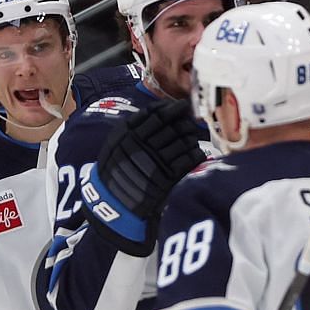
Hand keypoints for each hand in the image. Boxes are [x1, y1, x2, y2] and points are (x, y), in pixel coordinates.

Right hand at [82, 99, 204, 255]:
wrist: (113, 203)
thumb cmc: (115, 171)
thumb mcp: (115, 144)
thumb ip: (133, 126)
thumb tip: (159, 110)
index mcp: (128, 134)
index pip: (156, 114)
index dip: (171, 108)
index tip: (180, 106)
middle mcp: (142, 145)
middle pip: (172, 126)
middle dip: (184, 122)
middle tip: (189, 122)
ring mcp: (155, 162)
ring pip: (183, 141)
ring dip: (191, 137)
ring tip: (192, 137)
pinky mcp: (167, 178)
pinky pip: (188, 160)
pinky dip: (196, 154)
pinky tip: (196, 153)